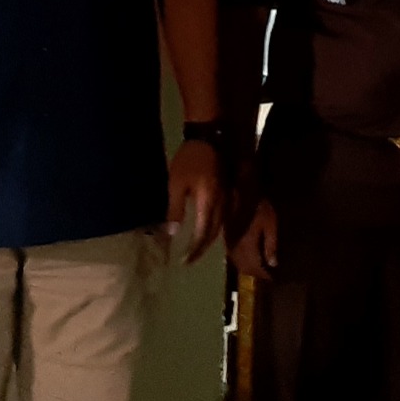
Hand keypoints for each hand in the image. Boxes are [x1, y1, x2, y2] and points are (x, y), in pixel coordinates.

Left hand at [166, 139, 224, 264]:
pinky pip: (222, 217)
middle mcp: (222, 205)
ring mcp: (227, 199)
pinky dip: (213, 228)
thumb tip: (172, 233)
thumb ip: (175, 209)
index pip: (203, 234)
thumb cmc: (190, 160)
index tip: (184, 261)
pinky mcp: (228, 193)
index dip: (194, 250)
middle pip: (214, 233)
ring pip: (220, 226)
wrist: (210, 139)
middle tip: (189, 259)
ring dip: (209, 240)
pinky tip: (206, 229)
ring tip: (196, 248)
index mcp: (208, 203)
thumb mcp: (176, 184)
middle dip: (202, 248)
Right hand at [229, 199, 278, 279]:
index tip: (272, 279)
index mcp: (248, 247)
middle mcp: (236, 248)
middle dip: (255, 274)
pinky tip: (247, 259)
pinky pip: (232, 255)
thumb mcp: (271, 224)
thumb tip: (273, 264)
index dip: (263, 275)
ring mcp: (229, 243)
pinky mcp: (226, 237)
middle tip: (265, 277)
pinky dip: (240, 261)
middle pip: (244, 268)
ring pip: (237, 263)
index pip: (255, 267)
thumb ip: (271, 245)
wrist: (242, 192)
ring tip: (257, 271)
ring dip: (247, 269)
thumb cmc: (261, 207)